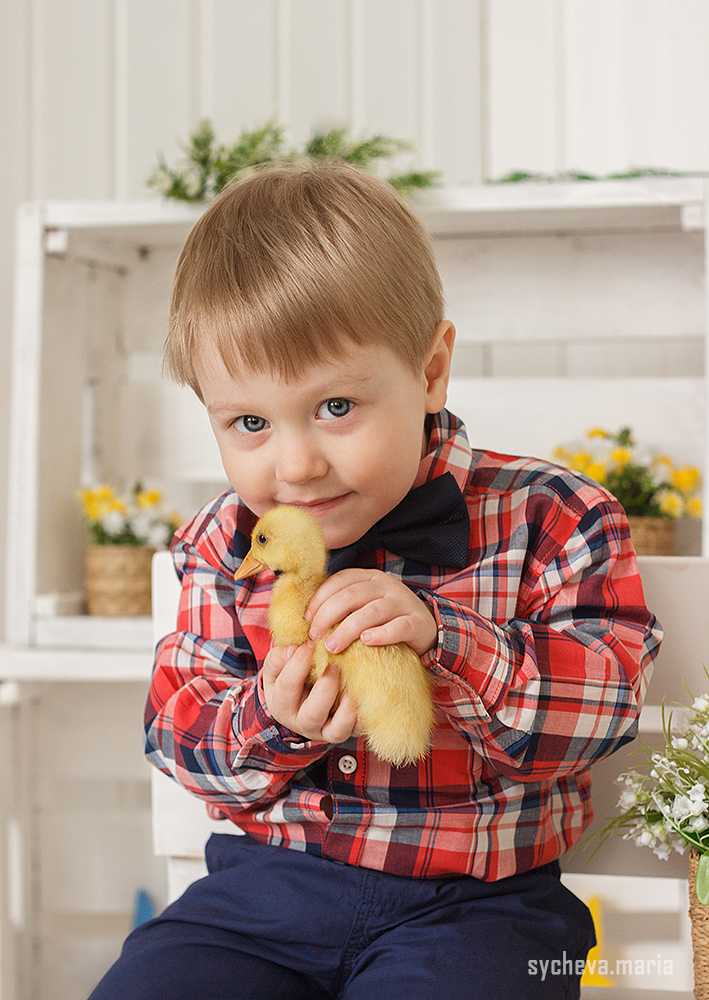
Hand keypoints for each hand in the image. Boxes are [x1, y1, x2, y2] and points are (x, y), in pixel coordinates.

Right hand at [261, 643, 359, 743]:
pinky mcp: (347, 732)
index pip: (287, 687)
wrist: (308, 694)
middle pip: (312, 714)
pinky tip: (367, 695)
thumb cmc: (292, 675)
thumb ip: (280, 656)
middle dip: (326, 687)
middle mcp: (302, 723)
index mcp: (281, 705)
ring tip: (353, 684)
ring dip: (348, 706)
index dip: (298, 663)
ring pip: (337, 730)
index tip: (311, 643)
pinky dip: (363, 715)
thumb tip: (295, 648)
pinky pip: (358, 730)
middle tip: (335, 665)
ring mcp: (326, 732)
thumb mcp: (279, 665)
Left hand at [305, 569, 437, 656]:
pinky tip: (366, 642)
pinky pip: (397, 626)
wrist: (426, 628)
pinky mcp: (416, 622)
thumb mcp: (364, 605)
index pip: (340, 580)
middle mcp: (386, 585)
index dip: (320, 598)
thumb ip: (343, 606)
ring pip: (372, 611)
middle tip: (315, 635)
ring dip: (348, 629)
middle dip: (328, 615)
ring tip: (332, 646)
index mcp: (369, 577)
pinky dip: (381, 634)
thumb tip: (307, 617)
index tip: (307, 619)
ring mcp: (402, 602)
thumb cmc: (385, 619)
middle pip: (352, 595)